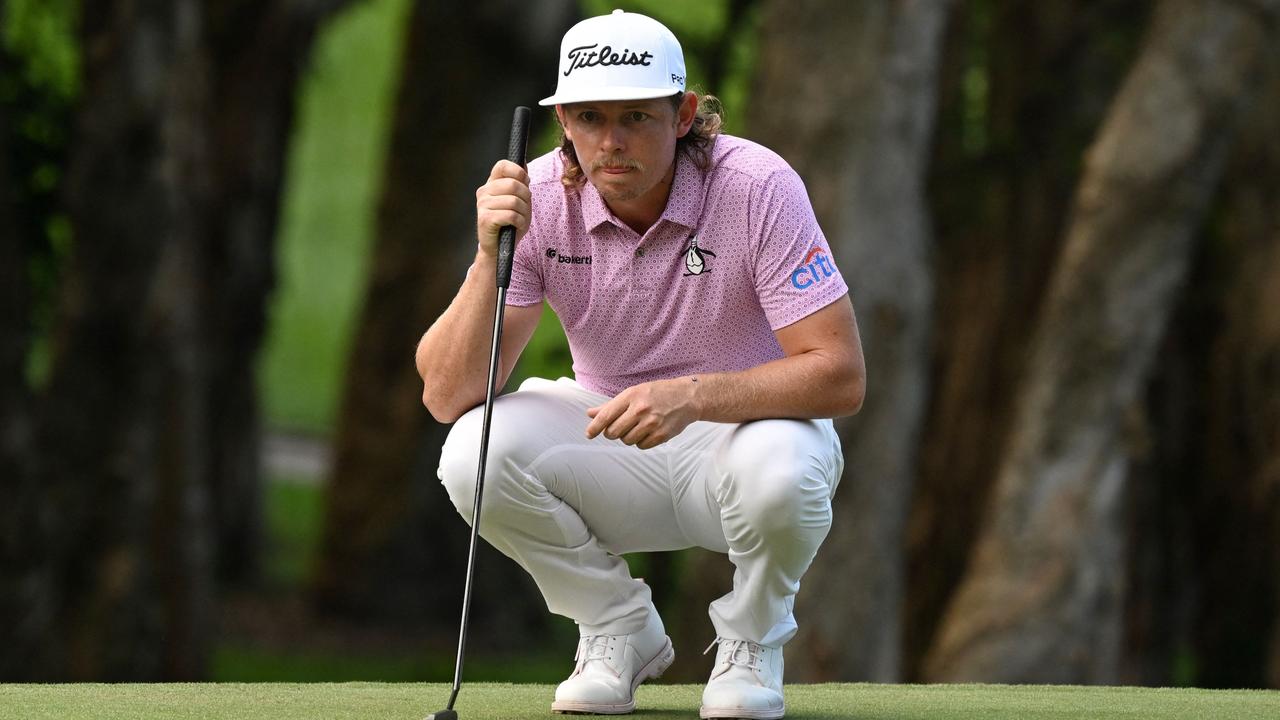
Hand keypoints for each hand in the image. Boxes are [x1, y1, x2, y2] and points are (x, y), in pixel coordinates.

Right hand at [475, 160, 530, 257]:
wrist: (499, 248)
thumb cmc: (510, 223)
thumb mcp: (519, 200)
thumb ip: (520, 182)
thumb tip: (523, 162)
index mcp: (491, 183)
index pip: (502, 165)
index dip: (518, 172)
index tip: (525, 182)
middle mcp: (484, 192)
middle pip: (512, 184)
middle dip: (526, 197)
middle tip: (525, 208)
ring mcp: (482, 205)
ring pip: (514, 201)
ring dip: (524, 213)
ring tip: (520, 219)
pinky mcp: (485, 219)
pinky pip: (511, 215)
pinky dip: (519, 222)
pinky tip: (516, 226)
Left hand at [585, 377, 701, 449]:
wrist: (687, 397)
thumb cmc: (657, 393)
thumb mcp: (634, 393)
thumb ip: (611, 405)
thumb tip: (590, 414)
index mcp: (631, 396)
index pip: (606, 415)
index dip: (595, 427)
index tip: (589, 434)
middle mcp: (641, 409)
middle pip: (613, 432)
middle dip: (612, 432)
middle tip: (619, 427)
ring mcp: (652, 423)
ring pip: (627, 440)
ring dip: (628, 437)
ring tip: (638, 426)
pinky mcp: (661, 435)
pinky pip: (641, 446)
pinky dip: (641, 442)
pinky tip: (648, 431)